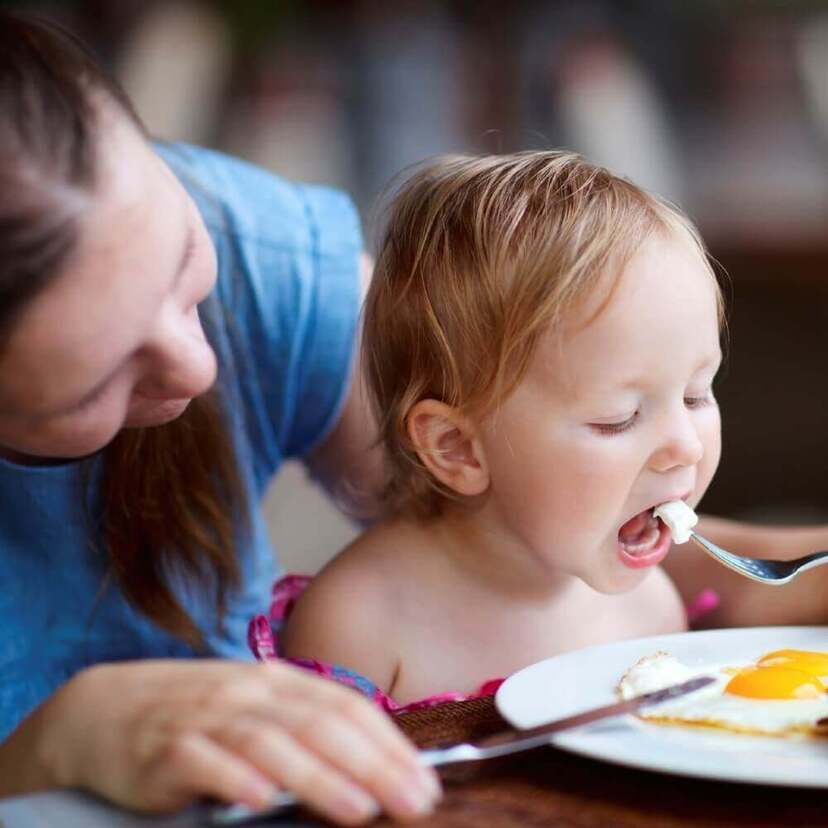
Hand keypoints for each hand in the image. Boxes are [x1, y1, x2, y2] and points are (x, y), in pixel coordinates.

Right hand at [11, 659, 439, 823]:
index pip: (345, 705)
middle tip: (412, 801)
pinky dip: (235, 778)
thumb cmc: (198, 714)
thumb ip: (303, 727)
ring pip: (271, 742)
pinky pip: (204, 761)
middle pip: (319, 723)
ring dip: (317, 775)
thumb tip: (370, 767)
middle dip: (372, 763)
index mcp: (277, 682)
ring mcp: (208, 717)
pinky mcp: (165, 749)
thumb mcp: (255, 709)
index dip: (388, 742)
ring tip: (358, 808)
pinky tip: (261, 800)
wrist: (107, 707)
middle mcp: (249, 693)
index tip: (424, 781)